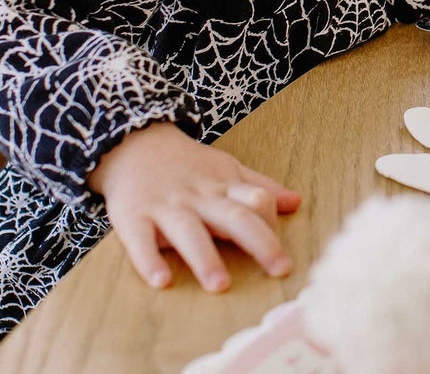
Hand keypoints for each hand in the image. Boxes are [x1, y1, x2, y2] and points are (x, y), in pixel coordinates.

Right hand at [87, 121, 300, 292]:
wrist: (134, 143)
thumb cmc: (187, 164)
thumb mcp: (226, 168)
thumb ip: (260, 187)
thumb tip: (296, 203)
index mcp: (222, 186)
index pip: (257, 201)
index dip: (271, 223)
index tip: (281, 254)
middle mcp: (198, 197)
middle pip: (233, 217)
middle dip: (259, 242)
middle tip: (280, 269)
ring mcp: (165, 206)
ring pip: (188, 231)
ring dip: (204, 257)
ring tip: (219, 285)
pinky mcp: (133, 217)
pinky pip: (140, 240)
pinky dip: (149, 260)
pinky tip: (160, 281)